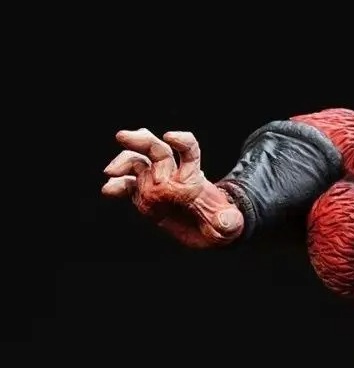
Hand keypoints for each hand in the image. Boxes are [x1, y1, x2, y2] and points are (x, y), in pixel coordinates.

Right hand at [102, 128, 243, 247]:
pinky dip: (117, 186)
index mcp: (192, 177)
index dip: (181, 140)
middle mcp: (171, 175)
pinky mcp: (144, 197)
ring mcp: (155, 184)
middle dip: (139, 140)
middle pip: (155, 149)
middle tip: (122, 137)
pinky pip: (128, 187)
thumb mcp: (230, 224)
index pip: (188, 150)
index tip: (170, 137)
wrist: (208, 231)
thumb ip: (230, 221)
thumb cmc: (221, 223)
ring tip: (111, 173)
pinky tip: (109, 191)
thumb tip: (226, 221)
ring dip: (123, 163)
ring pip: (136, 163)